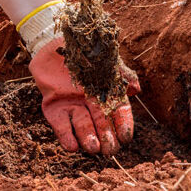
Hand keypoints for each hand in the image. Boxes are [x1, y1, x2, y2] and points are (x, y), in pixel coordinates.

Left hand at [29, 38, 139, 153]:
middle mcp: (90, 101)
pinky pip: (60, 123)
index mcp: (106, 91)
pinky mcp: (53, 106)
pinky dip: (65, 135)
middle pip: (101, 123)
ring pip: (81, 125)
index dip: (123, 124)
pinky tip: (72, 147)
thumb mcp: (107, 58)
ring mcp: (72, 104)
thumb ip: (122, 73)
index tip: (126, 137)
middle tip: (110, 151)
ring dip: (87, 138)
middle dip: (106, 137)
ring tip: (92, 149)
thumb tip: (136, 90)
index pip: (118, 111)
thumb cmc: (87, 48)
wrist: (55, 39)